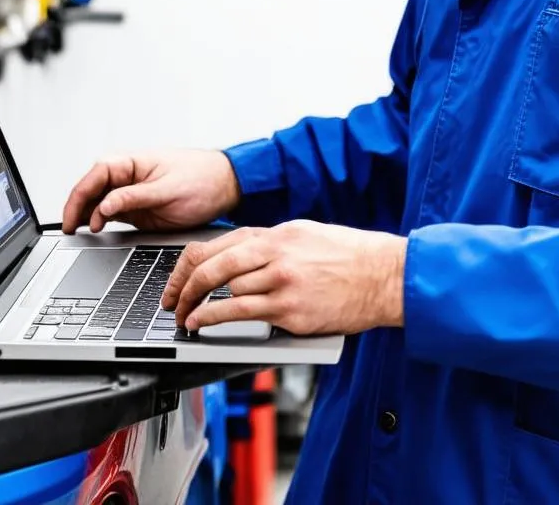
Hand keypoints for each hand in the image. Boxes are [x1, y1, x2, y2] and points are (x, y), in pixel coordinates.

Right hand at [61, 149, 241, 233]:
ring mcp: (131, 193)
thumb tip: (104, 206)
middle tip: (68, 230)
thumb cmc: (202, 179)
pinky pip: (110, 213)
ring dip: (85, 215)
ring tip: (75, 233)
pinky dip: (98, 221)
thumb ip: (135, 197)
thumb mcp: (168, 190)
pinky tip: (92, 230)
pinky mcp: (137, 208)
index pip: (96, 174)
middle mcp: (128, 176)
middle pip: (91, 188)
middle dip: (76, 207)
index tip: (72, 216)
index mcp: (133, 162)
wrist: (226, 187)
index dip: (80, 195)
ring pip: (97, 202)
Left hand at [161, 220, 406, 335]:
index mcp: (277, 233)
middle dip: (185, 286)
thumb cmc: (350, 256)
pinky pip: (242, 313)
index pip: (218, 244)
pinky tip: (202, 324)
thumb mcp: (304, 235)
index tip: (178, 279)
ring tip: (187, 317)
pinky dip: (214, 318)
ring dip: (199, 305)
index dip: (189, 264)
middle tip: (173, 302)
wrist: (385, 276)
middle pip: (213, 265)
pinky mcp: (291, 310)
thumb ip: (271, 244)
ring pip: (225, 289)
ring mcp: (282, 281)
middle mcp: (276, 252)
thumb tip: (239, 256)